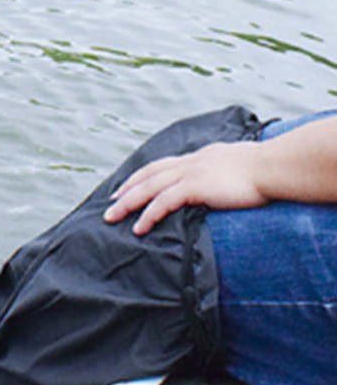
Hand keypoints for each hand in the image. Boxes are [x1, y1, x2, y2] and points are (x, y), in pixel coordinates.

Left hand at [103, 141, 267, 234]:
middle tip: (109, 204)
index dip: (141, 177)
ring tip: (111, 218)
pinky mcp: (195, 186)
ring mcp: (191, 173)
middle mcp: (191, 162)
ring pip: (148, 188)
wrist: (274, 167)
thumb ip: (223, 174)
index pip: (162, 165)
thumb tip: (221, 185)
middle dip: (126, 190)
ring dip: (127, 203)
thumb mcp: (237, 168)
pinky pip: (162, 202)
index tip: (125, 187)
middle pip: (148, 175)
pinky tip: (138, 228)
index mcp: (200, 157)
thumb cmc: (265, 171)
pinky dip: (147, 215)